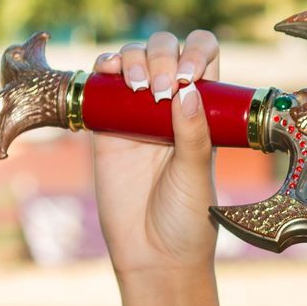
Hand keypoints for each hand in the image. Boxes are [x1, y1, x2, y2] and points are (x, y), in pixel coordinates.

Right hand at [89, 29, 220, 279]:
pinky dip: (103, 67)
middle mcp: (171, 106)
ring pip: (133, 59)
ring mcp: (136, 113)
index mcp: (204, 112)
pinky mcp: (105, 126)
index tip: (190, 77)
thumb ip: (193, 135)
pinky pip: (101, 83)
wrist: (152, 254)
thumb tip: (187, 90)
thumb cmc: (187, 218)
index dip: (198, 53)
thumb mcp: (197, 175)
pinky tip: (107, 72)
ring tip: (138, 87)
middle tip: (162, 91)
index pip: (205, 59)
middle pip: (166, 51)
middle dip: (163, 57)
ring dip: (134, 58)